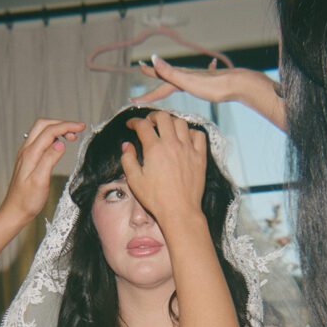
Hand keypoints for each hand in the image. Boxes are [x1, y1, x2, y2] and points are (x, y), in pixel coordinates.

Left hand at [0, 117, 83, 261]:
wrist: (15, 211)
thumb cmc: (27, 200)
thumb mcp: (40, 181)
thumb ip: (49, 159)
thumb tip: (60, 143)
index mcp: (30, 154)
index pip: (50, 131)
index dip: (67, 126)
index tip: (81, 127)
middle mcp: (26, 150)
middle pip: (43, 125)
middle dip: (62, 123)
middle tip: (78, 130)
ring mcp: (26, 154)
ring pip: (41, 131)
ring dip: (57, 129)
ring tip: (72, 137)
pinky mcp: (28, 159)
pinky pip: (39, 140)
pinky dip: (52, 137)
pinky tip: (60, 144)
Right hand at [119, 110, 206, 228]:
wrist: (179, 211)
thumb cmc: (156, 198)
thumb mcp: (134, 180)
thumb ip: (128, 159)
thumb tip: (127, 145)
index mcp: (154, 149)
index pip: (143, 125)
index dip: (134, 121)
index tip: (131, 124)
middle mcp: (172, 144)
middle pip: (163, 117)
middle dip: (153, 116)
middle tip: (149, 123)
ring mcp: (188, 149)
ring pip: (181, 122)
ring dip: (171, 122)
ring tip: (166, 128)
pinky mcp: (200, 157)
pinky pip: (198, 135)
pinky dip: (191, 132)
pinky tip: (185, 138)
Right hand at [134, 55, 285, 129]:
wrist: (237, 84)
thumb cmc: (213, 86)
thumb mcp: (188, 81)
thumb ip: (170, 72)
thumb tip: (154, 58)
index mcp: (182, 78)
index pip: (160, 86)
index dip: (147, 95)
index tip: (133, 100)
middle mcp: (189, 76)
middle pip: (168, 77)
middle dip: (155, 75)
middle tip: (143, 69)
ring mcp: (200, 78)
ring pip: (182, 76)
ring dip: (172, 74)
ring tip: (168, 71)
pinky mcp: (211, 81)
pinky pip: (203, 75)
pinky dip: (204, 69)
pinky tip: (212, 64)